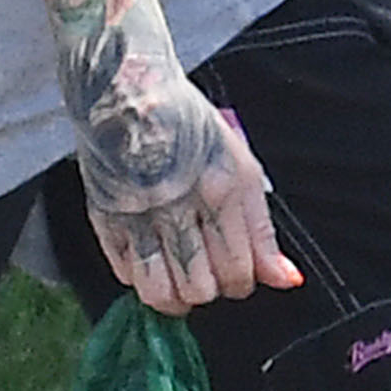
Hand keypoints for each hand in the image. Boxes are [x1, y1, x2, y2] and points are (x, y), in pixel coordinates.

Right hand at [79, 75, 304, 313]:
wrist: (129, 93)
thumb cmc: (189, 126)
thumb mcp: (242, 168)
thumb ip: (262, 231)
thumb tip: (286, 280)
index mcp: (220, 188)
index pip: (238, 270)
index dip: (241, 282)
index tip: (238, 273)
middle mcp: (178, 204)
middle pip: (201, 288)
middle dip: (211, 288)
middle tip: (209, 270)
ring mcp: (137, 213)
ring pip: (160, 292)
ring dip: (177, 297)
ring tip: (182, 280)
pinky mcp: (104, 218)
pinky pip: (126, 275)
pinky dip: (143, 279)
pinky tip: (154, 261)